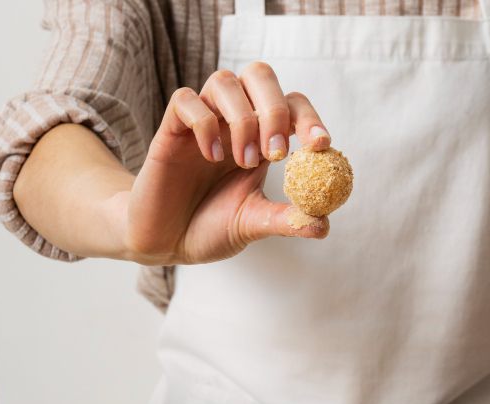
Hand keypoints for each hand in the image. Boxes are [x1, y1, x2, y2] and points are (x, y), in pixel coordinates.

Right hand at [120, 62, 332, 264]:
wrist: (166, 242)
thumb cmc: (211, 228)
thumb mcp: (254, 224)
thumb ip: (287, 221)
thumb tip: (324, 225)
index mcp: (262, 138)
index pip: (292, 104)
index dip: (309, 118)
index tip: (320, 145)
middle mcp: (233, 121)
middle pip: (260, 75)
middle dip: (275, 109)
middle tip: (277, 153)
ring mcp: (202, 121)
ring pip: (224, 81)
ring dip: (242, 119)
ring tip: (243, 161)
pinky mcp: (170, 129)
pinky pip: (186, 101)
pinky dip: (203, 123)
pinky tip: (210, 156)